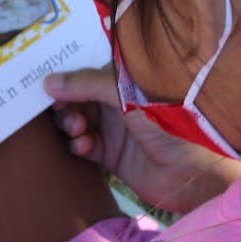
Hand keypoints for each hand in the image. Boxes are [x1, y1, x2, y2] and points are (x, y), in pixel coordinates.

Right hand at [45, 67, 240, 215]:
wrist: (194, 170)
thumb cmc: (168, 120)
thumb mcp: (125, 93)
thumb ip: (86, 84)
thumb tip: (49, 82)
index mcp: (124, 80)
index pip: (88, 71)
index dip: (67, 75)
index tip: (46, 80)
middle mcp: (117, 102)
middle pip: (77, 97)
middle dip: (65, 102)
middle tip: (62, 109)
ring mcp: (114, 128)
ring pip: (77, 120)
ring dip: (70, 122)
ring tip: (78, 128)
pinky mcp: (112, 155)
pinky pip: (84, 146)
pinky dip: (78, 144)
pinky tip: (84, 145)